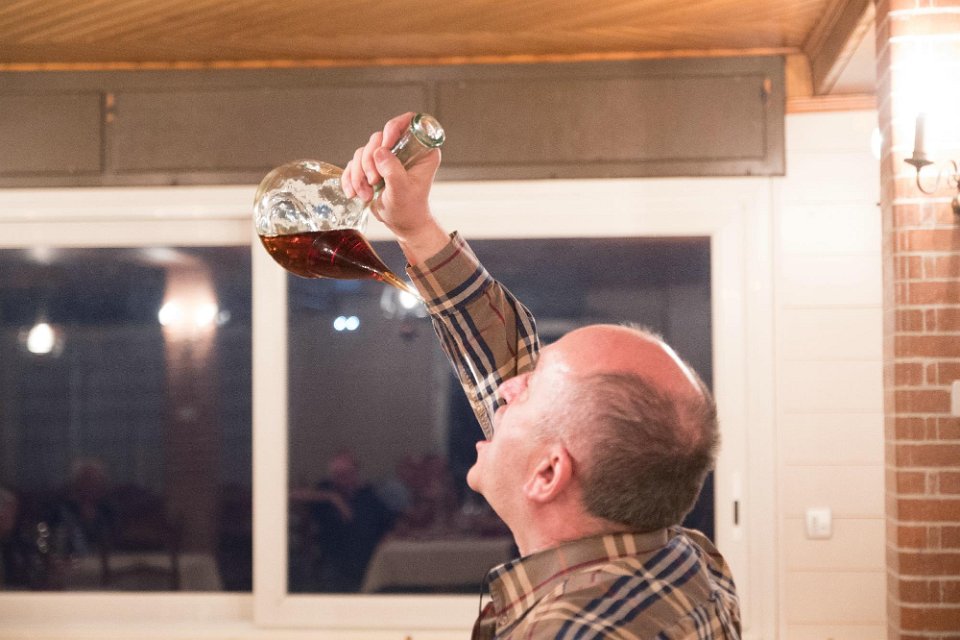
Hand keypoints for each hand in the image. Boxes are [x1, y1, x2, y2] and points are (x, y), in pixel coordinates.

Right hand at [341, 112, 448, 264]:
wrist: (401, 224)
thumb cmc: (409, 209)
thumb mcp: (402, 191)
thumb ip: (393, 171)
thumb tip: (380, 152)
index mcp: (420, 151)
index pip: (408, 123)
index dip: (393, 128)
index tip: (385, 145)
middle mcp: (403, 150)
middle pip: (378, 138)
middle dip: (370, 161)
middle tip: (374, 181)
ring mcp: (386, 157)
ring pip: (363, 151)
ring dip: (360, 174)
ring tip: (366, 194)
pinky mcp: (371, 166)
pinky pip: (354, 163)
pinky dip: (351, 178)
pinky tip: (354, 193)